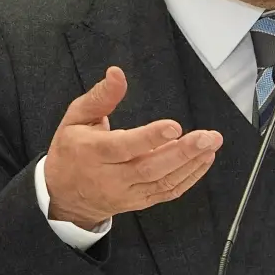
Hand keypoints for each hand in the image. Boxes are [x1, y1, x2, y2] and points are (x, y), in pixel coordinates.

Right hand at [45, 66, 221, 229]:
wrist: (63, 196)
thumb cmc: (71, 151)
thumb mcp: (76, 118)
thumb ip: (100, 96)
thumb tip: (116, 73)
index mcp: (93, 152)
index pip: (124, 147)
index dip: (150, 138)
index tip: (174, 126)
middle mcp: (111, 177)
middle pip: (150, 167)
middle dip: (183, 152)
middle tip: (208, 137)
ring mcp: (127, 193)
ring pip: (163, 182)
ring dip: (191, 164)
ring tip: (211, 146)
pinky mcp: (139, 201)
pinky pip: (167, 192)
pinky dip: (189, 178)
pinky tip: (204, 161)